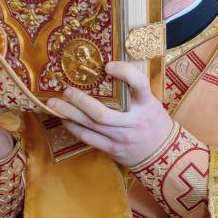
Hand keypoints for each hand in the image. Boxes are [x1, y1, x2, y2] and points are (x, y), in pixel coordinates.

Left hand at [46, 62, 171, 167]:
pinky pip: (89, 138)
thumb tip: (106, 69)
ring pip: (91, 126)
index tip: (108, 65)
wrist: (163, 152)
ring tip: (54, 104)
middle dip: (81, 101)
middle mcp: (134, 121)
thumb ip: (132, 90)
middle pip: (103, 113)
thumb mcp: (150, 103)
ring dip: (70, 114)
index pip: (139, 84)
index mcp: (147, 104)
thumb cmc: (153, 121)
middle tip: (66, 90)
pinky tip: (65, 119)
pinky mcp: (113, 149)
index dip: (124, 73)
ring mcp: (122, 137)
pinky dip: (74, 128)